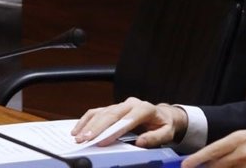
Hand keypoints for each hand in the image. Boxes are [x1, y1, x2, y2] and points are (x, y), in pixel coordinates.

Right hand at [71, 97, 185, 148]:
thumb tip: (140, 142)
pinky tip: (78, 129)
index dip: (114, 130)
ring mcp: (120, 104)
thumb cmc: (164, 125)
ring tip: (79, 137)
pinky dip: (86, 120)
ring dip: (89, 125)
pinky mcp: (113, 107)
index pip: (127, 119)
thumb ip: (155, 138)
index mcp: (145, 108)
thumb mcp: (166, 133)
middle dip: (97, 128)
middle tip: (86, 139)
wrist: (162, 115)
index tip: (104, 141)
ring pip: (102, 112)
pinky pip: (97, 111)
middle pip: (111, 114)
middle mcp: (131, 103)